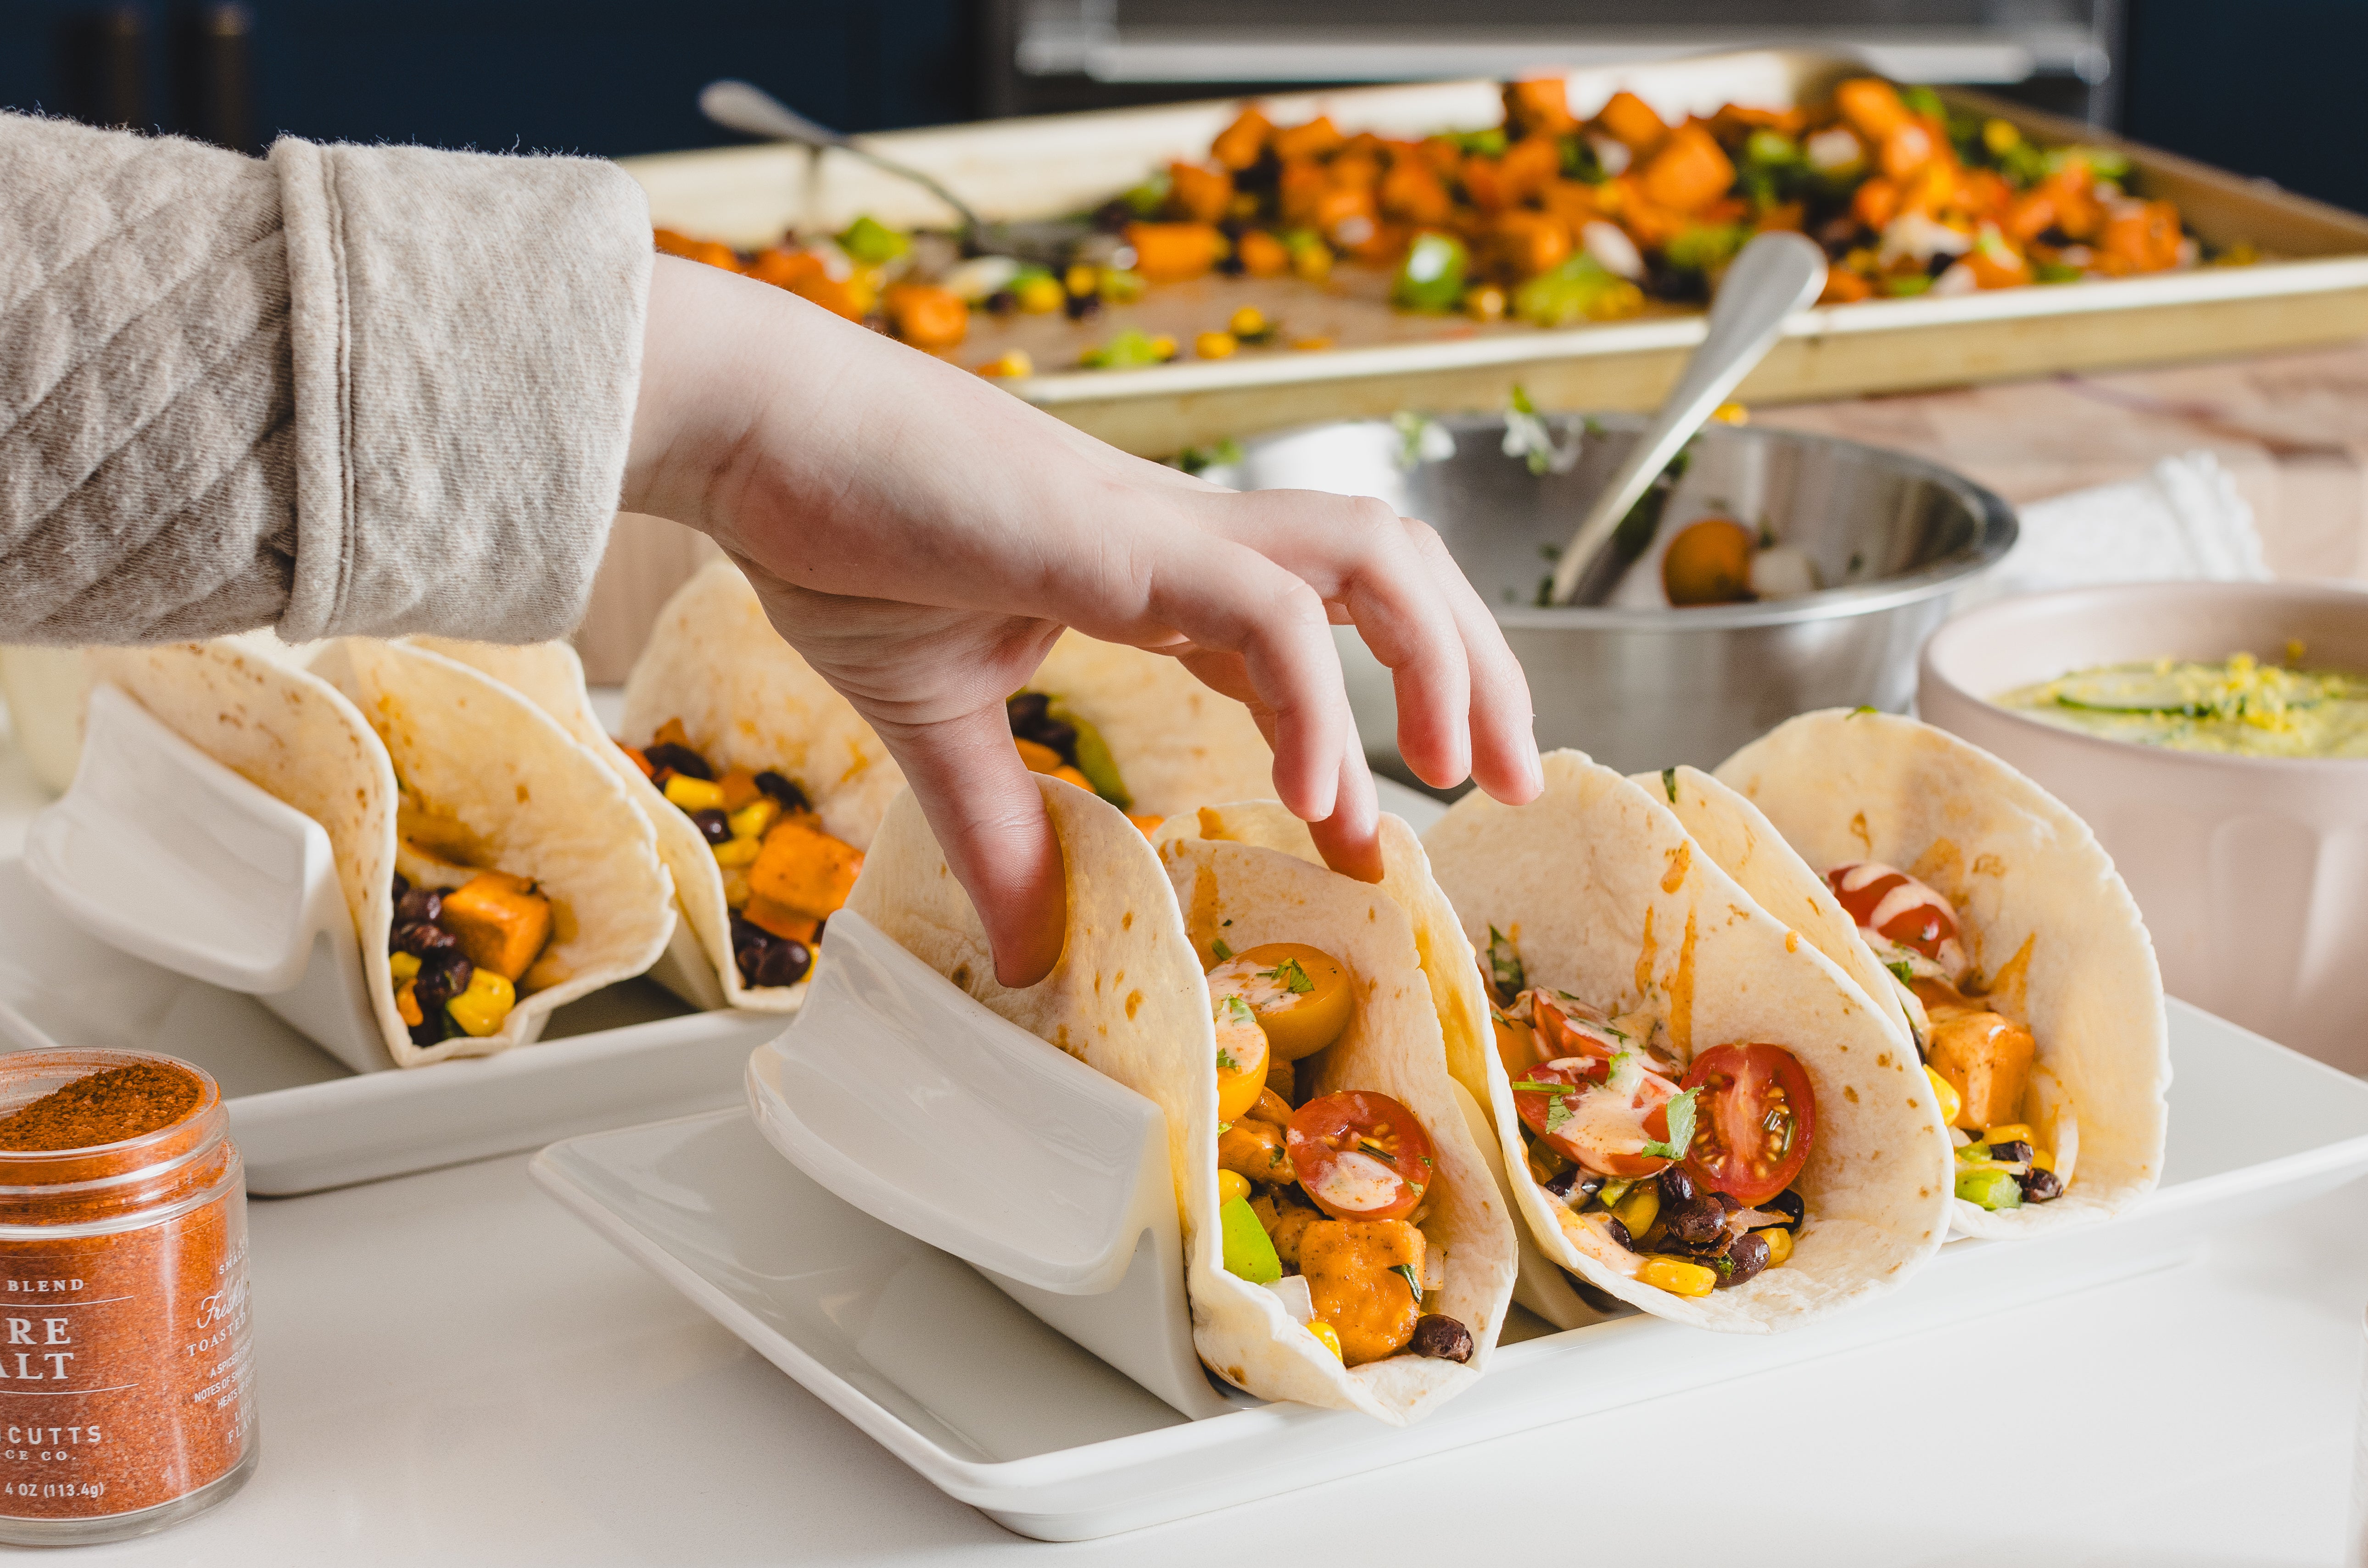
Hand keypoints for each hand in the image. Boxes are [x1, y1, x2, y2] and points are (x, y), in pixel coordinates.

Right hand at [624, 255, 1540, 984]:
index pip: (1300, 645)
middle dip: (1472, 669)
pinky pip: (1262, 611)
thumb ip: (995, 829)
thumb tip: (1027, 956)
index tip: (1368, 838)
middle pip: (1390, 571)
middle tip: (1502, 782)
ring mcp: (1160, 530)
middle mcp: (1183, 539)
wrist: (754, 432)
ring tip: (1457, 774)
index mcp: (1149, 568)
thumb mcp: (930, 716)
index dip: (1352, 737)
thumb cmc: (834, 533)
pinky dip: (1314, 701)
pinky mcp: (1118, 538)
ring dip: (1442, 660)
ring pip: (1373, 556)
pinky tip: (1325, 797)